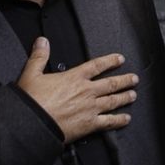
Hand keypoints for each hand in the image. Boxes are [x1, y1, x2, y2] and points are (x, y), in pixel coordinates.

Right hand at [17, 37, 137, 142]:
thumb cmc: (31, 101)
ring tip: (133, 95)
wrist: (31, 124)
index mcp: (74, 78)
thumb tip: (42, 40)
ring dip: (125, 97)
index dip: (111, 61)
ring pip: (113, 100)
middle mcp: (86, 91)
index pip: (97, 65)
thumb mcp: (31, 74)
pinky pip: (109, 121)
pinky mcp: (89, 124)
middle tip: (134, 78)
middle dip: (125, 80)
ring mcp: (90, 108)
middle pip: (111, 83)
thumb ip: (39, 56)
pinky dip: (119, 120)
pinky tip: (126, 118)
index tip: (120, 59)